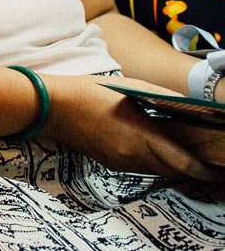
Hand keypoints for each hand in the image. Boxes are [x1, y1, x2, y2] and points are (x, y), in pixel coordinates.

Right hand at [45, 76, 223, 179]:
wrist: (52, 107)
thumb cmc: (92, 91)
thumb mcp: (133, 87)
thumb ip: (165, 99)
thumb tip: (192, 106)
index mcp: (143, 137)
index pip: (185, 165)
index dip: (205, 171)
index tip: (217, 169)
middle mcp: (134, 156)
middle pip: (175, 173)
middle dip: (192, 170)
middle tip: (204, 159)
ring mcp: (121, 162)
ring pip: (157, 171)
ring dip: (171, 165)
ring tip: (179, 151)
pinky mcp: (110, 163)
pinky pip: (139, 168)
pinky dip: (152, 162)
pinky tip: (149, 146)